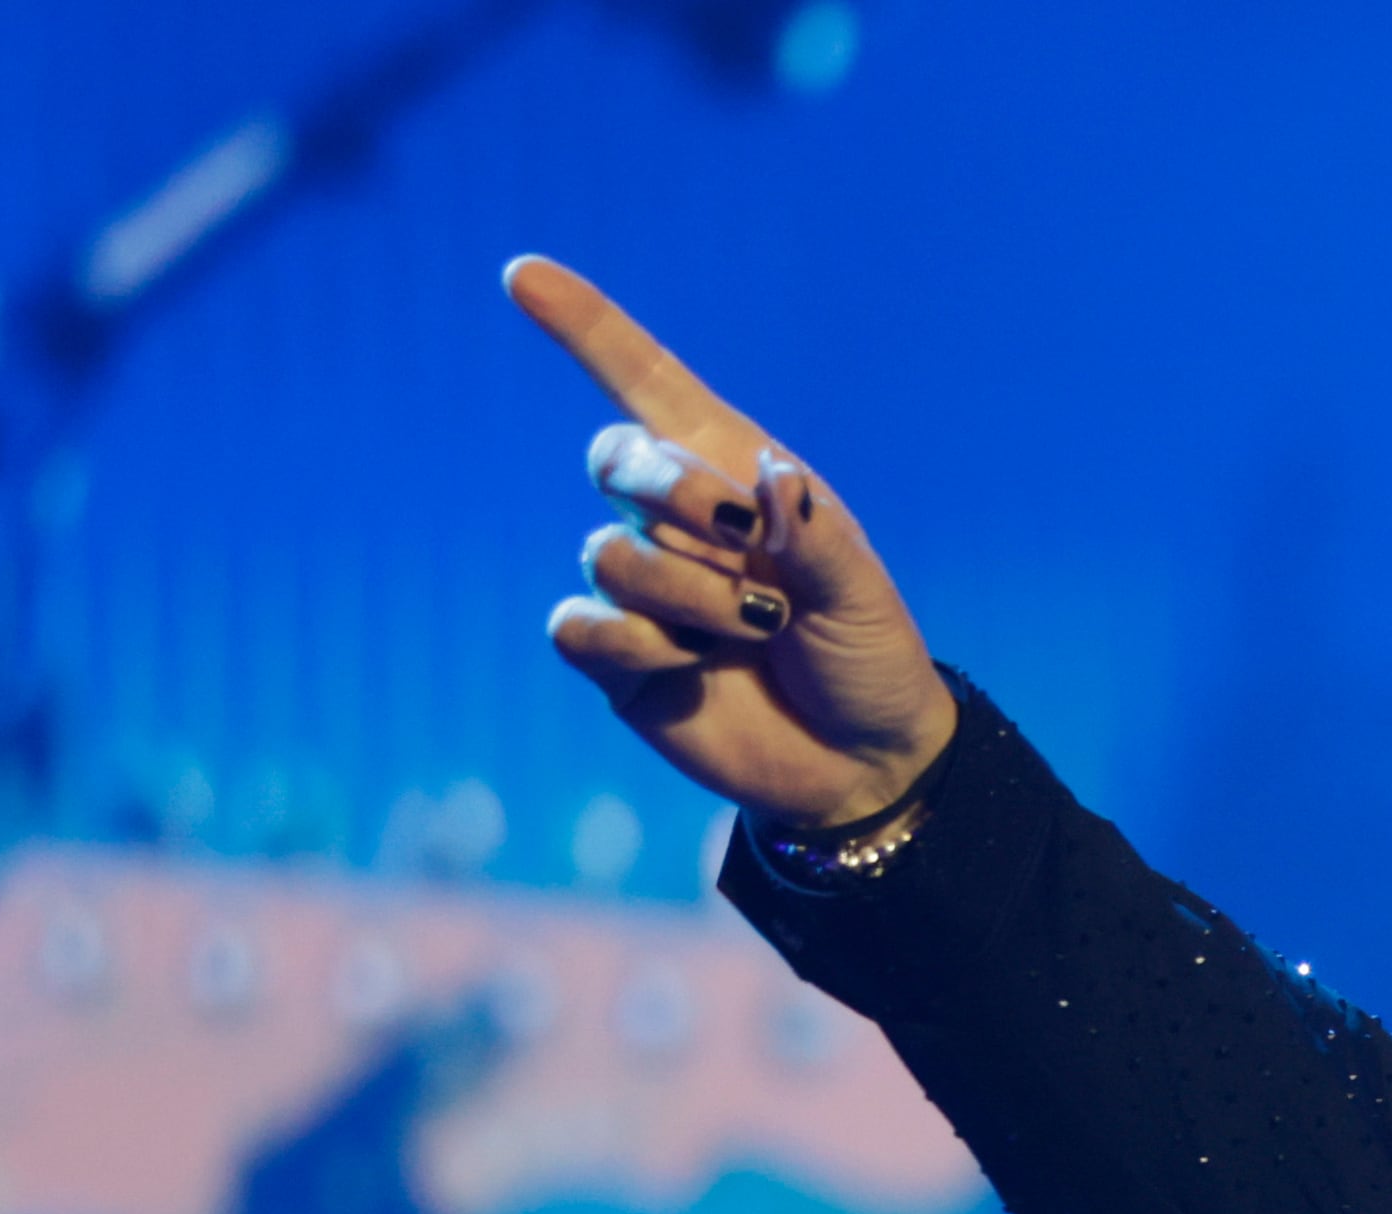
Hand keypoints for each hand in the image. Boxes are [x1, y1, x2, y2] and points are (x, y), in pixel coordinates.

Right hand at [505, 256, 958, 826]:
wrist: (865, 760)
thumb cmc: (868, 657)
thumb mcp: (862, 594)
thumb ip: (815, 535)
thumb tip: (768, 477)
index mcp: (736, 479)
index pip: (646, 386)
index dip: (586, 329)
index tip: (523, 274)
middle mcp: (676, 524)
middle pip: (615, 460)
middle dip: (671, 490)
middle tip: (744, 540)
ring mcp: (642, 588)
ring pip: (608, 555)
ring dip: (687, 593)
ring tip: (757, 629)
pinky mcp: (616, 657)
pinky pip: (581, 627)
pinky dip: (640, 646)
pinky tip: (693, 667)